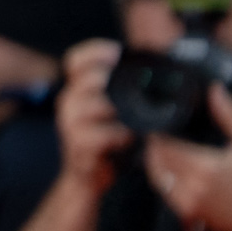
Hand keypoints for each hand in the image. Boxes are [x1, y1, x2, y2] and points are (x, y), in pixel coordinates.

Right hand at [54, 41, 134, 193]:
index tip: (117, 51)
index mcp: (78, 90)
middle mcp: (69, 103)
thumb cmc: (110, 142)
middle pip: (84, 78)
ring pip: (90, 105)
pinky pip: (99, 135)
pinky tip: (129, 137)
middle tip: (133, 82)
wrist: (89, 179)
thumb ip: (123, 93)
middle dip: (108, 77)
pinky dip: (118, 135)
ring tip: (134, 115)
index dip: (95, 51)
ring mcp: (70, 125)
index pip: (76, 60)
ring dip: (115, 108)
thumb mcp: (113, 112)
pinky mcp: (78, 147)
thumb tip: (162, 75)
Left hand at [145, 86, 231, 230]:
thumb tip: (215, 89)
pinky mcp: (190, 216)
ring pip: (156, 178)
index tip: (156, 123)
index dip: (156, 133)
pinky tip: (170, 170)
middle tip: (155, 135)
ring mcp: (189, 204)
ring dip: (155, 163)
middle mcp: (193, 187)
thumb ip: (230, 115)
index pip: (163, 145)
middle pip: (155, 161)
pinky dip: (164, 181)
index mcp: (205, 167)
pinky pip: (165, 194)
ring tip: (159, 150)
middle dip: (153, 147)